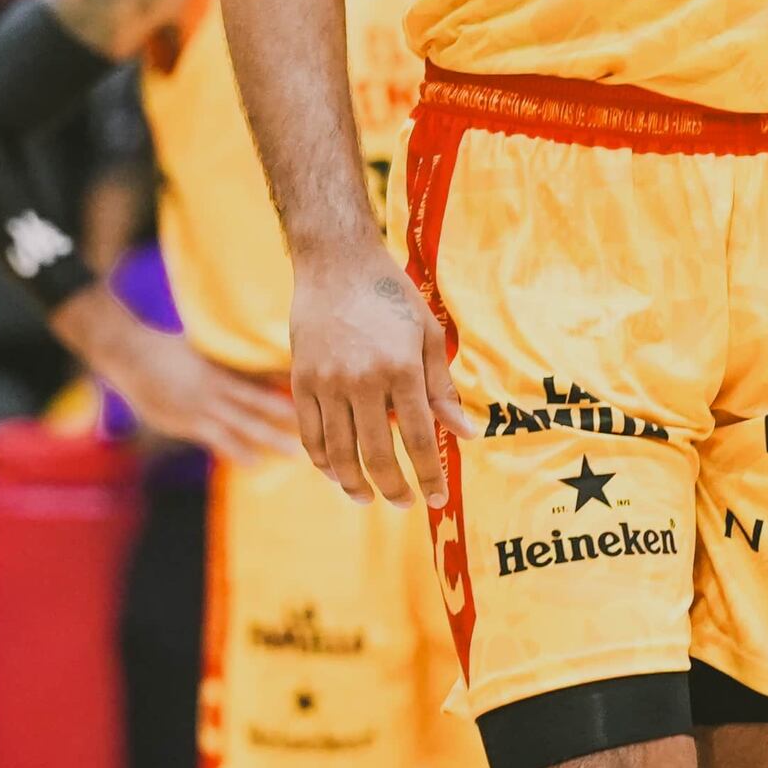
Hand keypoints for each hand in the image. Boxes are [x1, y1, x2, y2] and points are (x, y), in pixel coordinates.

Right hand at [103, 329, 297, 465]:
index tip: (314, 395)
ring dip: (271, 438)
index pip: (263, 376)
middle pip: (261, 403)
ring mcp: (204, 405)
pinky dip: (237, 451)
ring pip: (246, 423)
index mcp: (223, 365)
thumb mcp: (199, 345)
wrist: (129, 354)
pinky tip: (255, 464)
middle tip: (317, 428)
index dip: (288, 387)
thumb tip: (250, 355)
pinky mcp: (188, 421)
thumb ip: (224, 356)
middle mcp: (218, 385)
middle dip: (288, 418)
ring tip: (296, 454)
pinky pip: (218, 439)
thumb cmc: (164, 348)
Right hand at [287, 241, 455, 507]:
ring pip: (339, 451)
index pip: (419, 439)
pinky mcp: (301, 379)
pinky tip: (335, 473)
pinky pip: (310, 433)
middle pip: (377, 454)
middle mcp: (362, 380)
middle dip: (393, 488)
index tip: (436, 499)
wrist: (336, 263)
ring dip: (353, 484)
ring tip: (366, 498)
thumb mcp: (427, 334)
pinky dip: (322, 460)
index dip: (429, 475)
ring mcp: (326, 382)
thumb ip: (442, 389)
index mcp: (400, 369)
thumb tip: (466, 434)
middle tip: (403, 504)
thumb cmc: (391, 295)